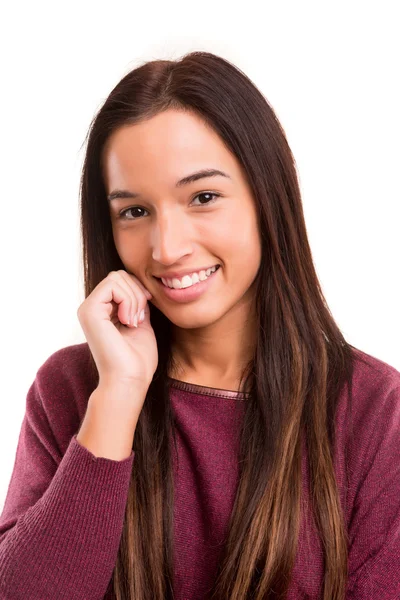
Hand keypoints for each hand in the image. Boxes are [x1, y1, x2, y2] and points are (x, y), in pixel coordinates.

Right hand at [77, 270, 157, 391]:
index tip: (145, 311)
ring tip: (134, 322)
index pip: (121, 280)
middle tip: (139, 318)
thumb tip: (141, 286)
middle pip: (118, 275)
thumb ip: (138, 304)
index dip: (138, 289)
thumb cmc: (137, 359)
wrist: (130, 380)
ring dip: (134, 298)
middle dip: (137, 292)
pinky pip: (112, 285)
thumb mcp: (141, 324)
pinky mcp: (88, 311)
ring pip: (116, 277)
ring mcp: (87, 309)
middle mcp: (91, 308)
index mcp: (101, 311)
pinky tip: (128, 321)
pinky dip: (128, 300)